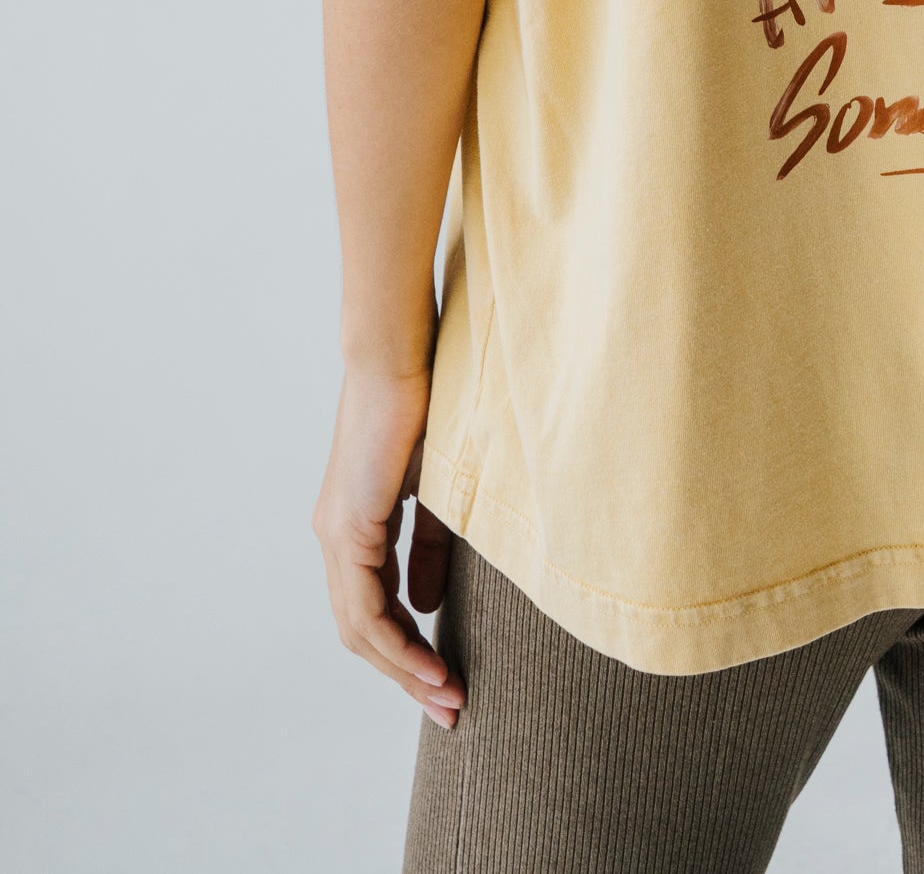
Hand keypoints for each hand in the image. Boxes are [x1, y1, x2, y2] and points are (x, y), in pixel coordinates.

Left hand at [312, 364, 463, 728]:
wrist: (400, 355)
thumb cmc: (424, 406)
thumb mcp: (436, 489)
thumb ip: (428, 546)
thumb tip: (427, 604)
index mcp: (353, 526)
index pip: (373, 610)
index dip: (408, 651)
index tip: (446, 680)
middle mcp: (334, 537)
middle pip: (361, 633)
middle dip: (406, 676)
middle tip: (449, 708)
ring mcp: (336, 534)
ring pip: (360, 630)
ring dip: (403, 669)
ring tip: (446, 696)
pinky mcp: (347, 527)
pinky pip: (366, 607)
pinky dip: (398, 641)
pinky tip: (429, 659)